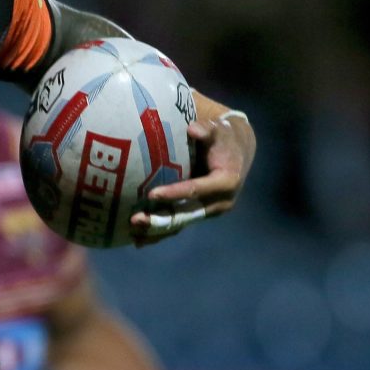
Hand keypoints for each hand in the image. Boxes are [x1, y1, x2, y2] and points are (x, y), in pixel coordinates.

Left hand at [131, 110, 255, 244]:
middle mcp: (220, 202)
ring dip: (158, 230)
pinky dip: (161, 233)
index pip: (197, 190)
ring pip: (182, 223)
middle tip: (136, 220)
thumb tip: (193, 129)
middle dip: (162, 219)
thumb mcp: (218, 130)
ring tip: (133, 233)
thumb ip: (207, 130)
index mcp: (226, 182)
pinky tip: (139, 240)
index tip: (152, 194)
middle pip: (187, 213)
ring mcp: (210, 211)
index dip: (175, 193)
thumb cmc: (223, 137)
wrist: (237, 151)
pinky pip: (180, 225)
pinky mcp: (200, 213)